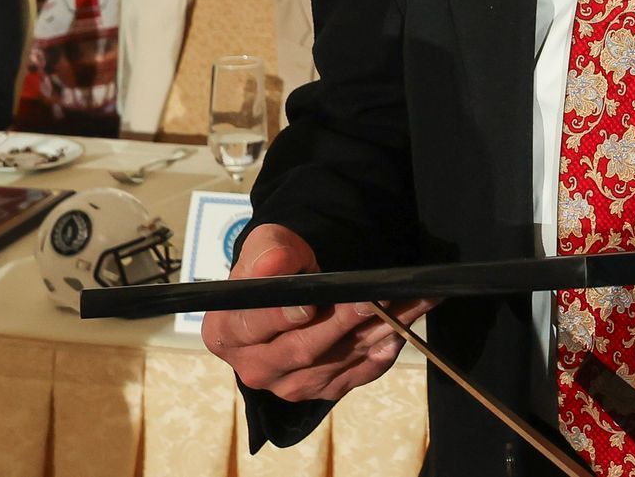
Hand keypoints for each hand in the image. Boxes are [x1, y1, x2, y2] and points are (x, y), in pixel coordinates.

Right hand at [201, 223, 437, 403]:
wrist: (296, 287)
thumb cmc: (276, 265)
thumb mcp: (267, 244)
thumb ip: (269, 253)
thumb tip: (273, 266)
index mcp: (227, 332)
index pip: (252, 327)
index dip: (280, 317)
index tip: (309, 306)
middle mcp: (254, 367)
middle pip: (302, 349)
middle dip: (343, 322)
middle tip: (373, 299)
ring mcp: (289, 385)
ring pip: (336, 362)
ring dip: (376, 333)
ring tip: (407, 304)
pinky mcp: (322, 390)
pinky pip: (355, 376)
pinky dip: (380, 355)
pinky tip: (399, 333)